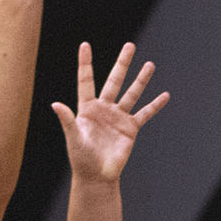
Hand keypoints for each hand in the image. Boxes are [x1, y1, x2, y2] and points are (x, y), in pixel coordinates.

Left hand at [54, 41, 167, 184]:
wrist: (96, 176)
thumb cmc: (80, 158)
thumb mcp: (73, 137)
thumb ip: (67, 120)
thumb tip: (55, 104)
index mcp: (87, 108)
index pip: (86, 81)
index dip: (85, 63)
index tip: (85, 45)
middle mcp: (104, 109)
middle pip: (115, 81)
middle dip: (123, 63)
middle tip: (130, 45)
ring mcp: (118, 117)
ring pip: (132, 93)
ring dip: (141, 80)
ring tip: (150, 64)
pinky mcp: (130, 129)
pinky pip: (145, 114)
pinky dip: (155, 105)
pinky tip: (165, 95)